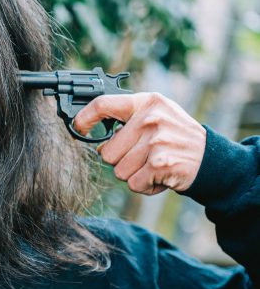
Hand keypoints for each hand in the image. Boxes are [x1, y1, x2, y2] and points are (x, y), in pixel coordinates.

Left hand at [72, 91, 206, 194]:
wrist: (210, 158)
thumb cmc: (175, 137)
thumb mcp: (157, 116)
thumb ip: (128, 122)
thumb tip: (97, 143)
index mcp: (146, 102)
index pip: (103, 104)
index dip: (84, 118)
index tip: (78, 128)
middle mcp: (150, 118)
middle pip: (107, 152)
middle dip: (121, 161)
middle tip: (143, 157)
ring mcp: (156, 141)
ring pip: (119, 171)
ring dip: (134, 175)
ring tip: (154, 165)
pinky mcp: (160, 163)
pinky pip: (134, 184)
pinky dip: (145, 186)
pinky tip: (160, 176)